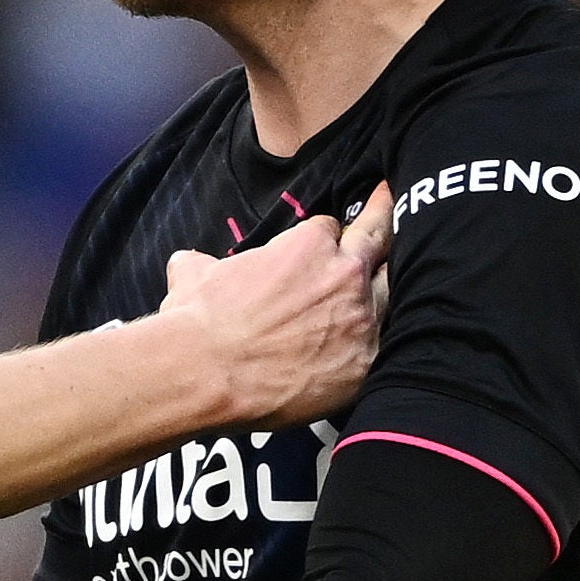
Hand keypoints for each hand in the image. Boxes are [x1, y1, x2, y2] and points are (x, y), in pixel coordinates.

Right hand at [160, 180, 390, 427]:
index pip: (331, 228)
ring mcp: (361, 320)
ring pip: (389, 294)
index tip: (317, 249)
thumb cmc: (200, 320)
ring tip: (382, 291)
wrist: (207, 373)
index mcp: (310, 245)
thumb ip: (202, 262)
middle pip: (379, 241)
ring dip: (379, 292)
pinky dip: (369, 345)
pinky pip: (380, 346)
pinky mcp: (365, 364)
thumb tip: (188, 263)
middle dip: (382, 225)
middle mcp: (345, 275)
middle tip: (390, 207)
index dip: (322, 239)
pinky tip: (359, 348)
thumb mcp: (193, 274)